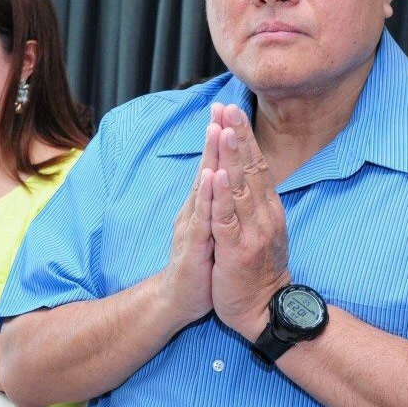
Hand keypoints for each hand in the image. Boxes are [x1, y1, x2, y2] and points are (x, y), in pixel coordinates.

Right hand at [156, 105, 219, 330]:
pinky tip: (212, 177)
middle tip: (221, 106)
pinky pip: (203, 217)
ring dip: (210, 157)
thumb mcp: (210, 229)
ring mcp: (193, 226)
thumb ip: (215, 205)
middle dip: (215, 137)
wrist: (179, 299)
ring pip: (204, 187)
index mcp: (204, 207)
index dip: (221, 140)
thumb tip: (223, 181)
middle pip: (207, 167)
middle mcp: (196, 210)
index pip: (214, 166)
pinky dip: (207, 196)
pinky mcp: (194, 246)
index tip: (228, 110)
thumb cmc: (199, 265)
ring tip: (216, 130)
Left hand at [208, 104, 290, 338]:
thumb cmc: (256, 268)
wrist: (263, 309)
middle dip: (239, 136)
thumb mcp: (259, 229)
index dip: (244, 137)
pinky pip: (228, 219)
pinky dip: (222, 196)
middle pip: (251, 168)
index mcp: (267, 208)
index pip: (256, 164)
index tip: (233, 110)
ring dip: (232, 157)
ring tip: (226, 129)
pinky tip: (217, 177)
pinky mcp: (237, 249)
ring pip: (241, 187)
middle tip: (230, 107)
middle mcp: (264, 214)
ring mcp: (252, 231)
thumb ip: (254, 201)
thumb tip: (249, 174)